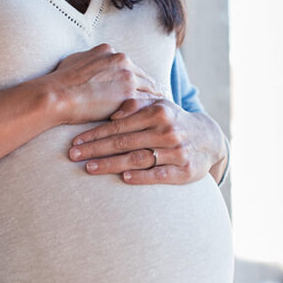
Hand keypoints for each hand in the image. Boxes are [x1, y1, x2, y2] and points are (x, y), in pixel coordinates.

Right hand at [43, 43, 164, 124]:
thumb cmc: (59, 82)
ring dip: (155, 100)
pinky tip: (156, 119)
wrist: (56, 95)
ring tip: (162, 112)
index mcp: (109, 52)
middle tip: (160, 100)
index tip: (141, 87)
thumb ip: (88, 61)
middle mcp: (122, 60)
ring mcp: (127, 76)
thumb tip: (87, 63)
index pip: (130, 66)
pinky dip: (152, 110)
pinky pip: (146, 102)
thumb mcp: (74, 61)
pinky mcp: (128, 94)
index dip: (135, 78)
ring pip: (150, 88)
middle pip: (144, 76)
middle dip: (150, 88)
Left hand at [67, 99, 227, 184]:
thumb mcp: (158, 106)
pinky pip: (159, 174)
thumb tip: (112, 112)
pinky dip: (142, 176)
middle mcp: (167, 130)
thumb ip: (135, 105)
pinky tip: (124, 178)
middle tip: (73, 155)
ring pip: (138, 158)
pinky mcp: (185, 171)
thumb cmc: (172, 121)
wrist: (208, 138)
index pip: (119, 124)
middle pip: (124, 142)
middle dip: (96, 149)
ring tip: (89, 168)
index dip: (95, 134)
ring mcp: (177, 151)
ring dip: (111, 164)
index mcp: (158, 111)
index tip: (75, 141)